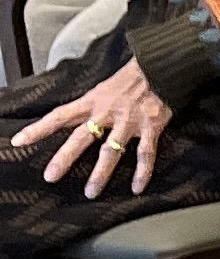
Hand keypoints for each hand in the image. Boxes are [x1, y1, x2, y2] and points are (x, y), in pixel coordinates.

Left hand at [16, 58, 172, 196]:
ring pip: (111, 151)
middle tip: (51, 176)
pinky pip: (145, 154)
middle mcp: (107, 112)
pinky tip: (136, 188)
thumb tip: (73, 120)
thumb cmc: (132, 78)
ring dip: (101, 173)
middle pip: (81, 138)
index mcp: (92, 101)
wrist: (161, 67)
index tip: (19, 141)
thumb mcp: (103, 88)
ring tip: (91, 192)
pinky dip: (142, 172)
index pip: (59, 116)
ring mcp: (129, 122)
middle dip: (65, 157)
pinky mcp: (150, 127)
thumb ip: (90, 106)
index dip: (38, 129)